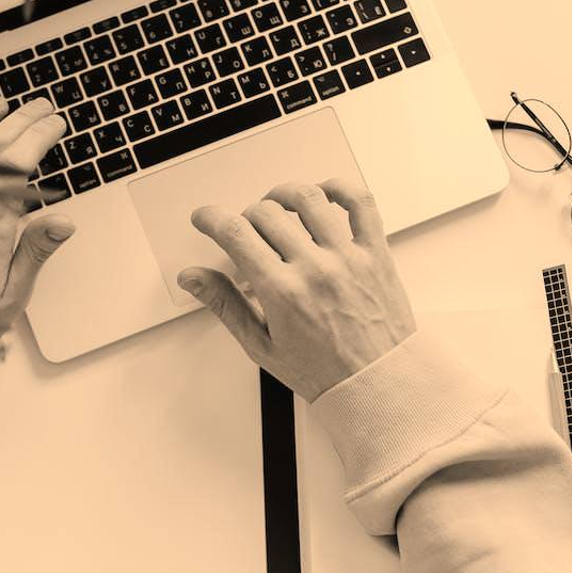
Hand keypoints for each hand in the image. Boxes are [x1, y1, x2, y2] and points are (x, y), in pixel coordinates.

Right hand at [177, 180, 415, 400]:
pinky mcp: (376, 254)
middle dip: (245, 217)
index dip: (211, 218)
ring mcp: (348, 258)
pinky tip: (324, 194)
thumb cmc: (323, 372)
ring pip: (309, 199)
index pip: (235, 234)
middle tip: (245, 232)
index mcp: (283, 293)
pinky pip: (361, 204)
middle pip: (266, 213)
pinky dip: (340, 188)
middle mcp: (315, 269)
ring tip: (277, 206)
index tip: (205, 218)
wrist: (377, 384)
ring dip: (283, 195)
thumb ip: (225, 305)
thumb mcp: (262, 346)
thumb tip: (193, 278)